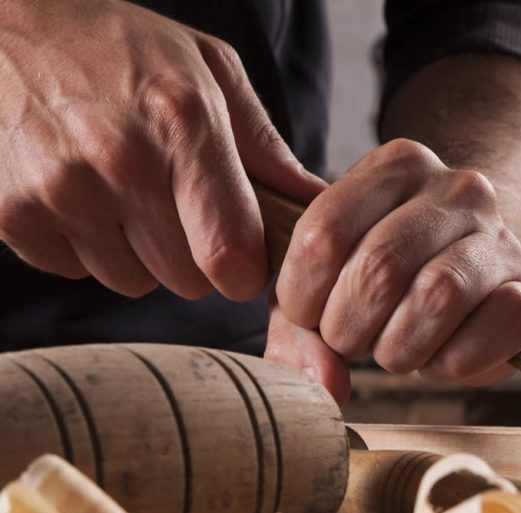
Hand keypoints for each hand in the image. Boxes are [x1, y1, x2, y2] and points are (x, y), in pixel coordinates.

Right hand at [0, 0, 323, 298]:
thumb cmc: (114, 47)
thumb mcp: (206, 72)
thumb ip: (265, 147)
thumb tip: (316, 204)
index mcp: (182, 122)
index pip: (231, 256)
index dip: (244, 271)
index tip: (240, 259)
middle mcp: (120, 162)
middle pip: (188, 281)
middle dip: (192, 258)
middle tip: (174, 207)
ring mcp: (60, 192)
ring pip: (133, 282)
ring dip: (138, 254)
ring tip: (120, 193)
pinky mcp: (13, 216)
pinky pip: (78, 272)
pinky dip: (86, 247)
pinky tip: (78, 195)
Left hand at [266, 139, 520, 403]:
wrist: (467, 269)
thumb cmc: (385, 276)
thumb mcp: (325, 281)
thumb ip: (299, 328)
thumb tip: (321, 385)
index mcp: (397, 166)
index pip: (325, 233)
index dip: (303, 295)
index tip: (310, 315)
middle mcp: (457, 189)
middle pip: (380, 268)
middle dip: (349, 328)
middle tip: (351, 341)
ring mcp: (500, 238)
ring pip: (437, 297)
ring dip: (398, 348)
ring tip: (393, 350)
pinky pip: (492, 330)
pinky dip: (452, 362)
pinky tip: (438, 358)